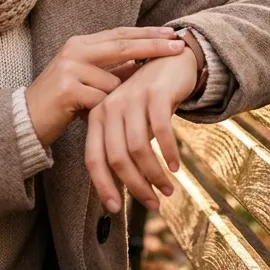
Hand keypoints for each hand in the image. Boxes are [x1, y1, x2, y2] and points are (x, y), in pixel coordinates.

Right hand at [25, 27, 185, 148]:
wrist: (26, 119)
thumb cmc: (60, 102)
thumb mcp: (87, 81)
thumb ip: (111, 70)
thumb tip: (142, 64)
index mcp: (80, 44)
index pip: (120, 34)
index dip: (147, 33)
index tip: (172, 34)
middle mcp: (75, 50)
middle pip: (123, 45)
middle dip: (153, 45)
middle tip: (179, 46)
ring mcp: (70, 69)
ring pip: (114, 82)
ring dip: (116, 99)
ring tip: (97, 109)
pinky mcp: (68, 90)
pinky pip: (102, 101)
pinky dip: (102, 111)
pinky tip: (85, 116)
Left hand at [85, 36, 201, 212]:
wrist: (171, 60)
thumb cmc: (149, 99)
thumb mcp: (130, 122)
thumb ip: (122, 149)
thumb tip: (124, 188)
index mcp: (98, 116)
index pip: (93, 158)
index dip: (103, 186)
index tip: (115, 209)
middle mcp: (110, 107)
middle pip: (116, 158)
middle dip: (135, 186)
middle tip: (154, 204)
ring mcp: (131, 99)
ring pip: (138, 149)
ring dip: (154, 175)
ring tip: (168, 190)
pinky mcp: (155, 94)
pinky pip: (160, 131)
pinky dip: (168, 153)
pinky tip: (176, 167)